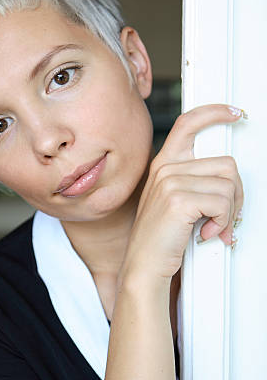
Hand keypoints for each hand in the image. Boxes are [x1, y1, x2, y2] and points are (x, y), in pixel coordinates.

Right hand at [120, 104, 244, 282]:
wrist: (144, 267)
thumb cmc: (161, 240)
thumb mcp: (174, 203)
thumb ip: (196, 184)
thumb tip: (230, 181)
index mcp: (164, 165)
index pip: (188, 124)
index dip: (214, 113)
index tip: (235, 113)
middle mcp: (166, 169)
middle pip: (226, 164)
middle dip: (236, 194)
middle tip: (224, 216)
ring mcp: (170, 182)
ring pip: (229, 185)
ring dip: (229, 212)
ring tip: (212, 227)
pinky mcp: (178, 200)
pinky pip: (222, 203)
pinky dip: (222, 222)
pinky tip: (207, 233)